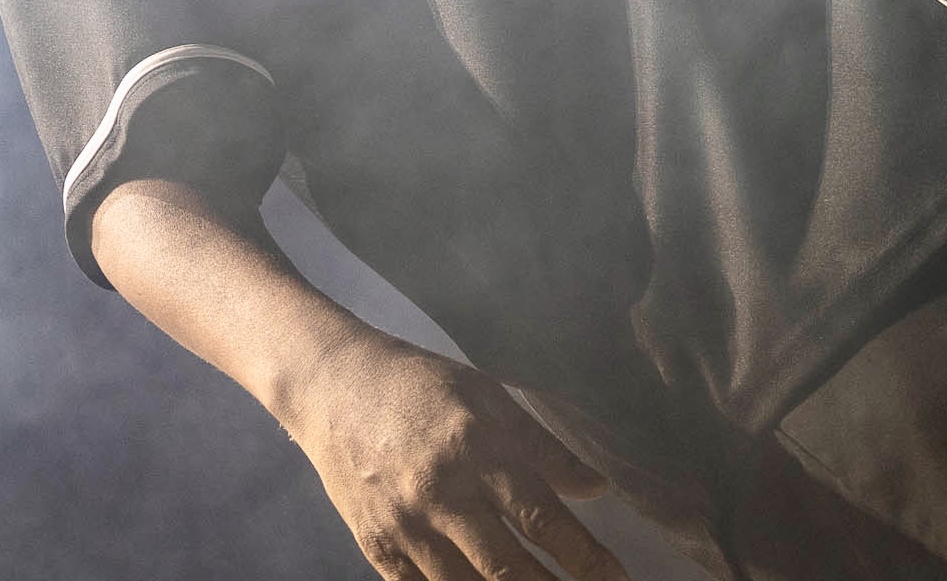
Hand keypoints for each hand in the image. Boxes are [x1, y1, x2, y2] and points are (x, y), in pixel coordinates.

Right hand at [281, 327, 628, 580]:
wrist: (330, 386)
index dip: (585, 557)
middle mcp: (441, 493)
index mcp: (475, 448)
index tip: (617, 578)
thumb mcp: (486, 396)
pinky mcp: (377, 548)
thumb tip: (596, 489)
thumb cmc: (417, 384)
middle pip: (509, 568)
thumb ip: (542, 447)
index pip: (542, 517)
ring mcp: (405, 526)